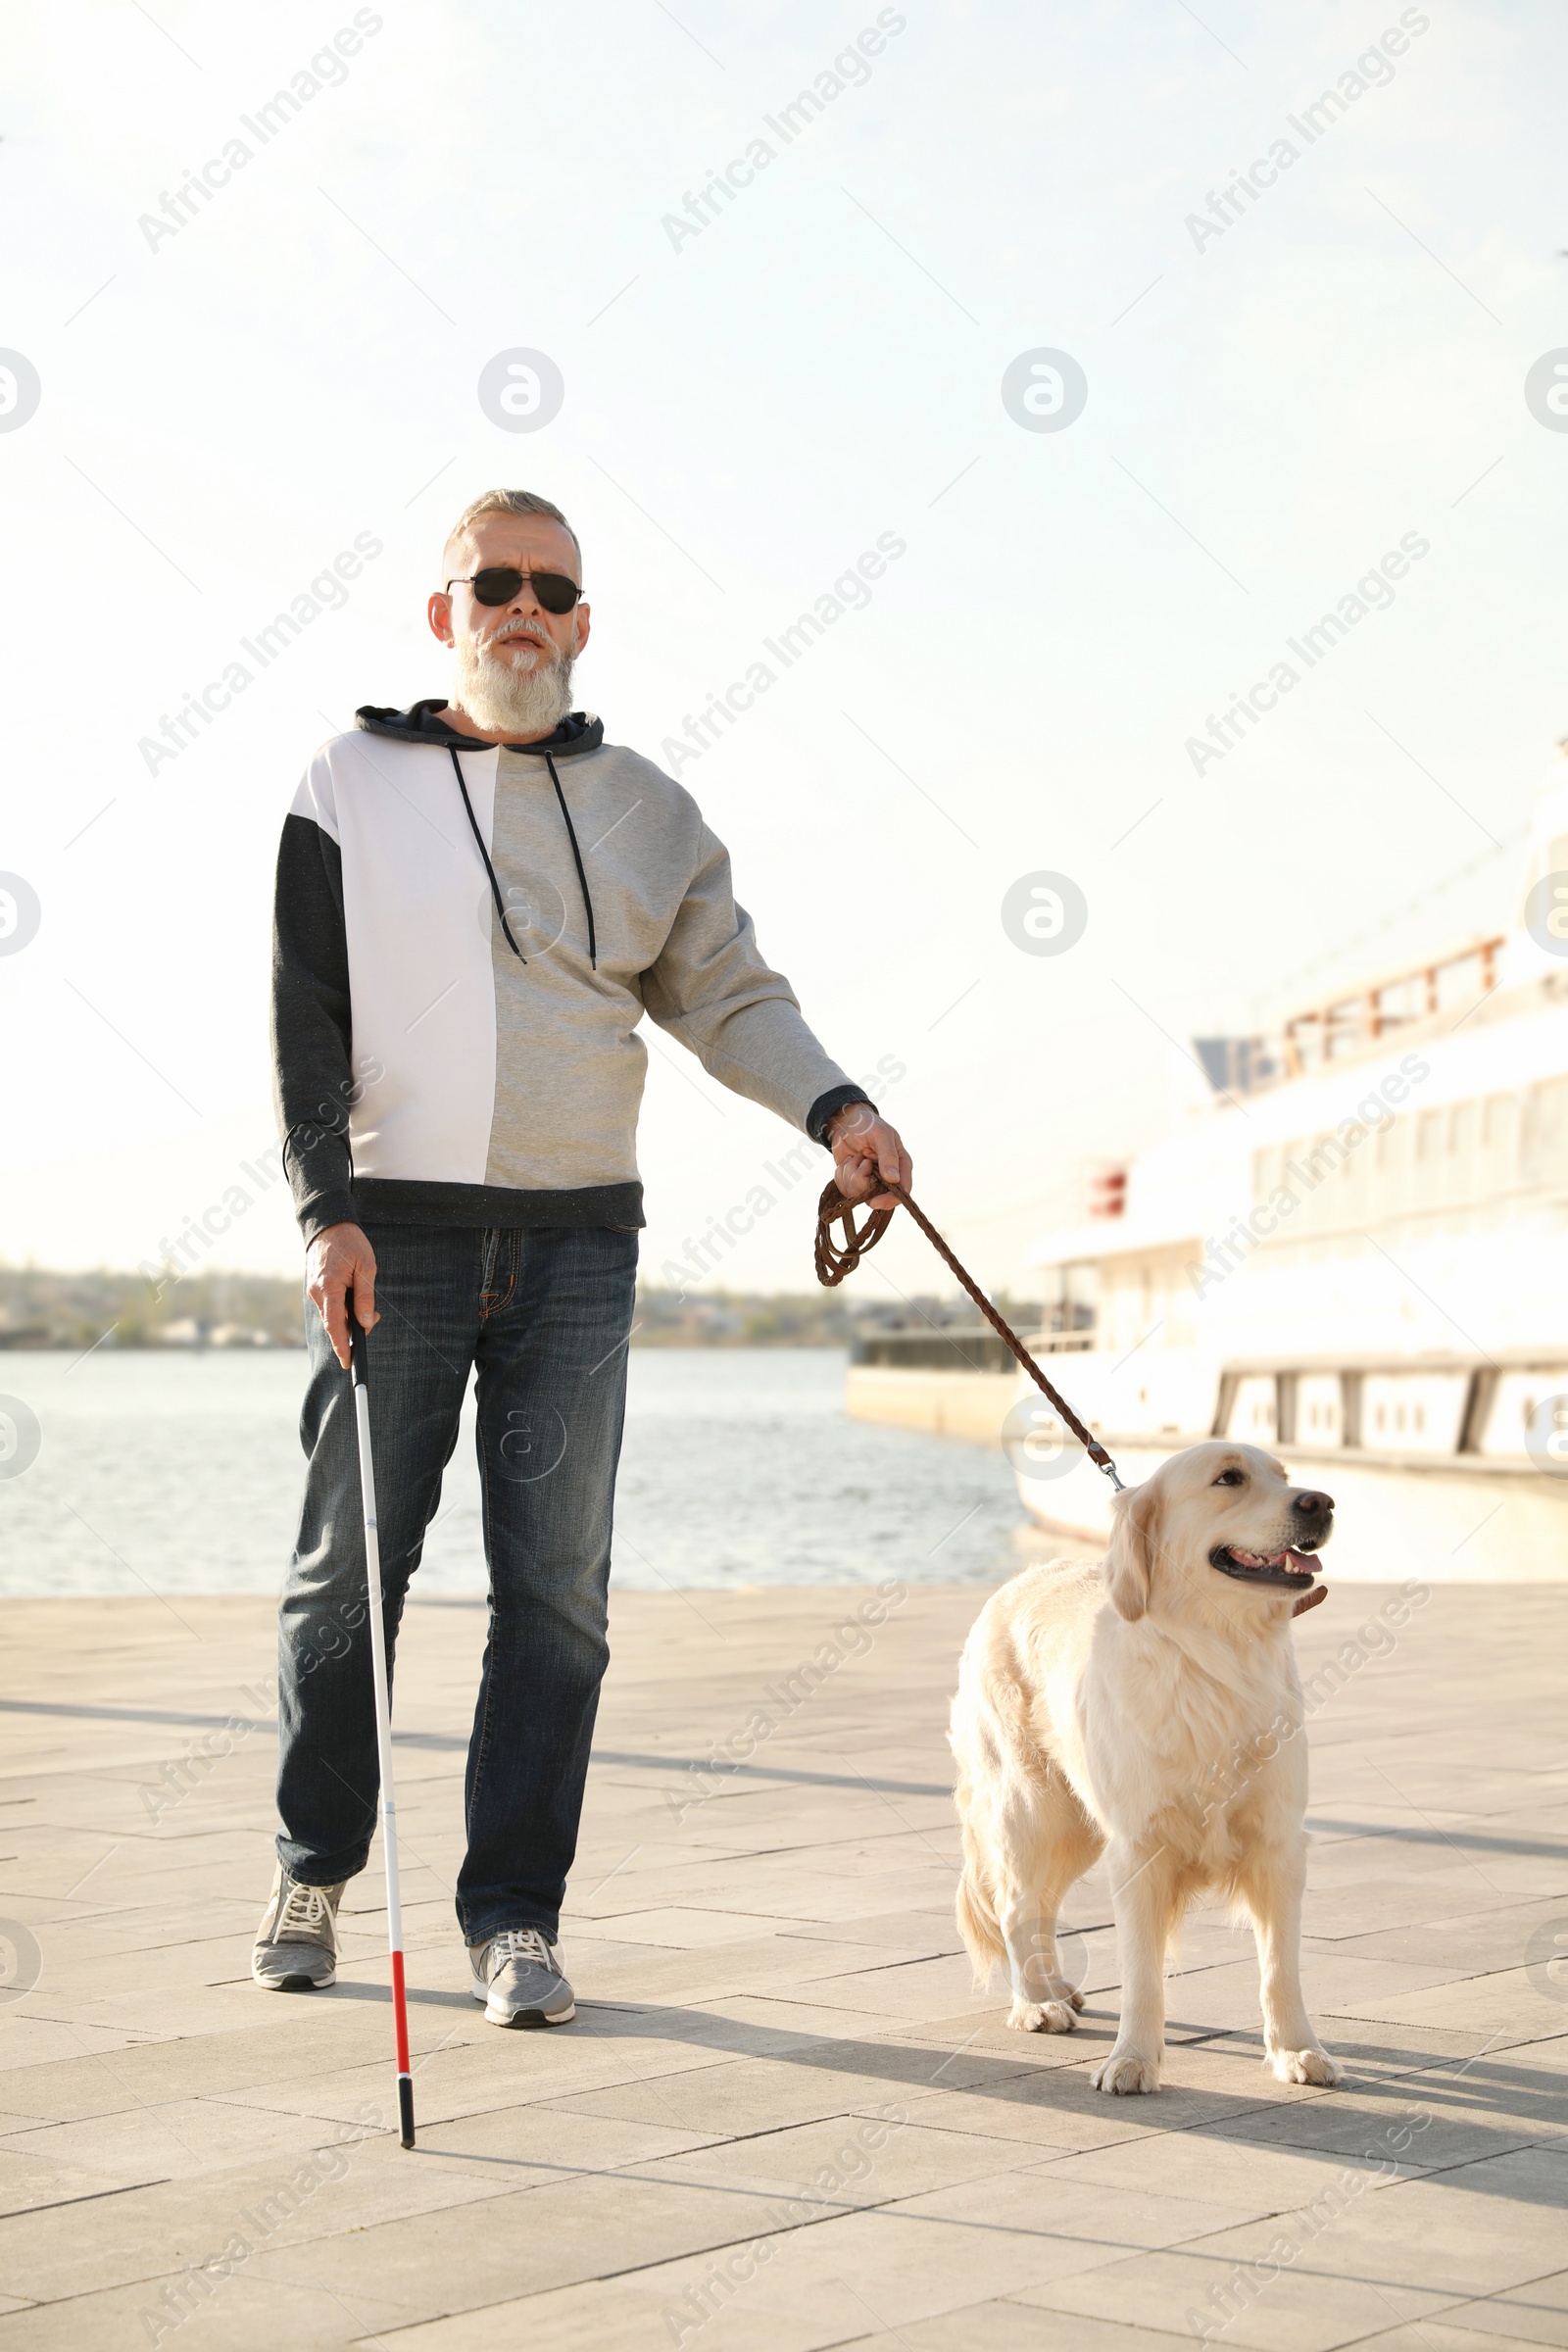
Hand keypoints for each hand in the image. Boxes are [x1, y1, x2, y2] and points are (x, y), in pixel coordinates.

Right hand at [306, 1222, 377, 1370]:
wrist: (328, 1224)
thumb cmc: (350, 1243)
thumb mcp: (366, 1267)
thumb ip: (365, 1296)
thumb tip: (365, 1322)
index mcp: (328, 1287)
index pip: (334, 1325)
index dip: (342, 1346)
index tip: (348, 1363)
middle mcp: (317, 1292)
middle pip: (335, 1323)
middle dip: (352, 1330)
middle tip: (372, 1320)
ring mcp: (314, 1290)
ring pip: (333, 1314)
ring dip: (349, 1317)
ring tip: (366, 1306)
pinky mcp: (316, 1287)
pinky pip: (329, 1305)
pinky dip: (342, 1308)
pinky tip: (353, 1297)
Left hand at [828, 1101, 911, 1209]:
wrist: (845, 1122)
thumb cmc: (868, 1125)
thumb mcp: (881, 1135)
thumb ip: (888, 1156)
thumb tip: (894, 1179)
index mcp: (901, 1166)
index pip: (901, 1192)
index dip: (888, 1200)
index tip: (873, 1201)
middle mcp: (887, 1177)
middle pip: (877, 1197)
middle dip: (862, 1181)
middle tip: (861, 1161)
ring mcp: (870, 1181)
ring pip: (858, 1194)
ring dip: (851, 1173)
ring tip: (855, 1157)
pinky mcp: (854, 1182)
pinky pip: (845, 1189)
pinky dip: (842, 1174)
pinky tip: (847, 1161)